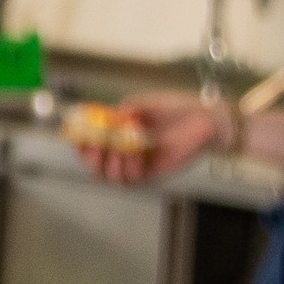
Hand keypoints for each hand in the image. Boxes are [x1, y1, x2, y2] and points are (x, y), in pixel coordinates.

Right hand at [74, 92, 227, 185]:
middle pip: (98, 168)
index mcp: (122, 137)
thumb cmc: (178, 109)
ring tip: (118, 149)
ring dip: (110, 164)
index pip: (94, 147)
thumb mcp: (144, 105)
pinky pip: (134, 179)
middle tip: (94, 147)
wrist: (205, 118)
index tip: (77, 137)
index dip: (82, 145)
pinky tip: (134, 155)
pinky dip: (129, 168)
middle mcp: (128, 153)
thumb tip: (106, 118)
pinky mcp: (156, 172)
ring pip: (113, 177)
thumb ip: (124, 112)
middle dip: (91, 158)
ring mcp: (141, 165)